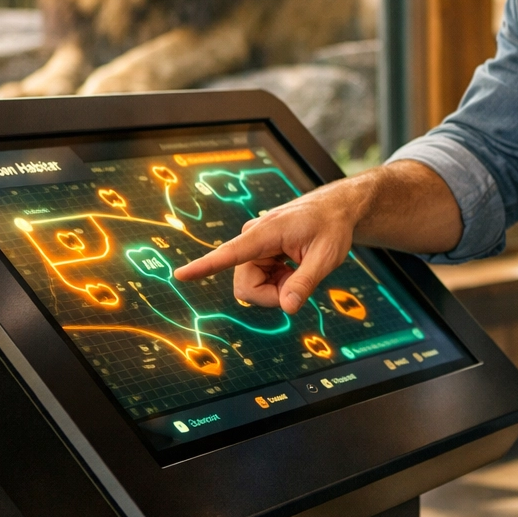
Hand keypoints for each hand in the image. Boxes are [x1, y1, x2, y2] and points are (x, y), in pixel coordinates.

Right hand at [174, 177, 362, 312]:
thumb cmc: (332, 227)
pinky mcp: (258, 252)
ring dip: (277, 287)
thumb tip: (287, 308)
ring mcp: (254, 246)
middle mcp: (253, 238)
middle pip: (246, 287)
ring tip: (298, 269)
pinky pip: (259, 280)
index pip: (230, 253)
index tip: (180, 275)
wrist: (336, 208)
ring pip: (253, 286)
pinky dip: (278, 282)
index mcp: (265, 233)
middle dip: (272, 295)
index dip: (205, 266)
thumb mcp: (327, 257)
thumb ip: (305, 282)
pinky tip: (293, 267)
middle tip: (299, 283)